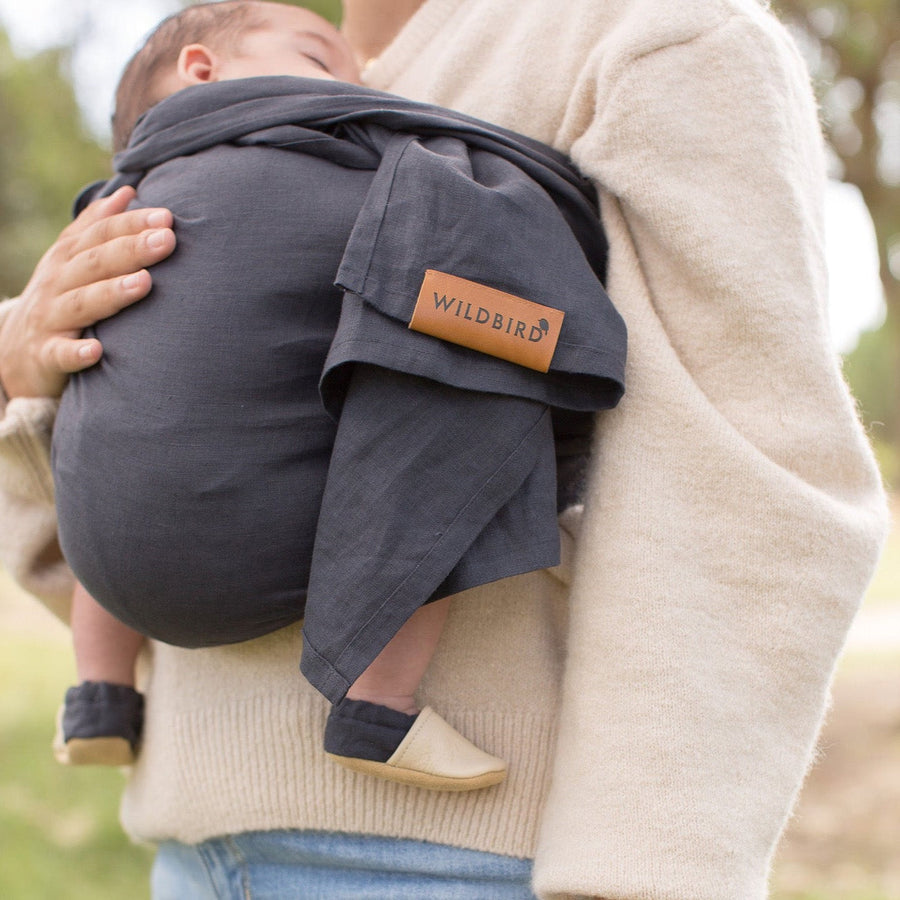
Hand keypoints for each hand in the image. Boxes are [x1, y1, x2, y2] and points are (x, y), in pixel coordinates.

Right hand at [0, 186, 175, 398]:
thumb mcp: (71, 259)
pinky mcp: (47, 354)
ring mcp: (51, 318)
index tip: (167, 218)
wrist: (15, 351)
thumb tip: (127, 192)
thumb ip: (97, 227)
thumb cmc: (57, 299)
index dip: (132, 224)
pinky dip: (77, 352)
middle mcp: (59, 283)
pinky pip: (62, 353)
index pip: (101, 234)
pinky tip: (97, 351)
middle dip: (132, 249)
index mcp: (69, 259)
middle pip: (96, 263)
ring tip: (145, 282)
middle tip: (167, 240)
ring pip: (82, 303)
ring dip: (113, 292)